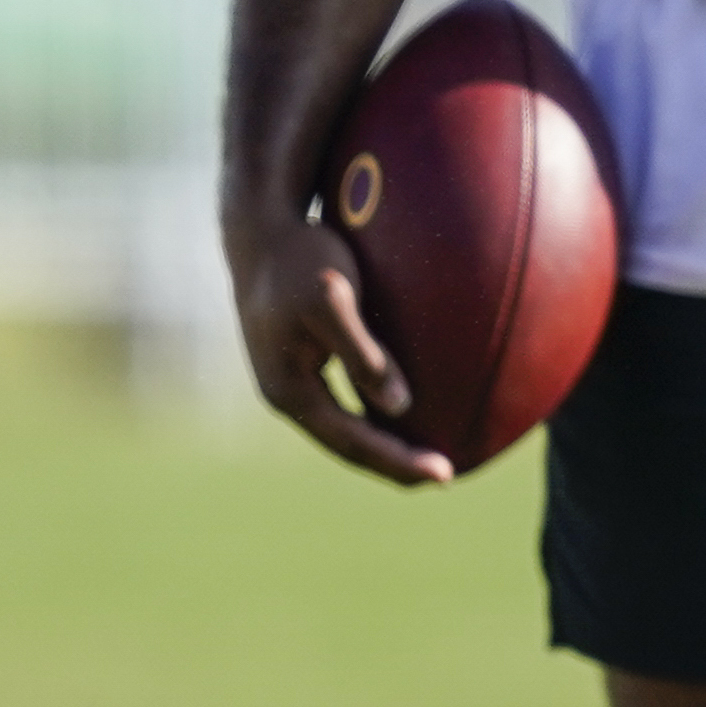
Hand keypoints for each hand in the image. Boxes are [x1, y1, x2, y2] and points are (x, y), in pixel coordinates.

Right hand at [227, 218, 452, 486]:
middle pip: (347, 445)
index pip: (353, 441)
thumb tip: (398, 406)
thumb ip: (362, 353)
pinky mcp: (300, 363)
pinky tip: (400, 414)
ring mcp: (290, 380)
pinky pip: (342, 403)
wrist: (260, 231)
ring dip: (383, 444)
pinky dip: (372, 416)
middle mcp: (286, 394)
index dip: (398, 460)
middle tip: (446, 475)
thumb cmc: (300, 258)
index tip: (444, 473)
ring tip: (426, 456)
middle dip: (394, 463)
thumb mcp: (332, 300)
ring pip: (343, 427)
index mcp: (290, 390)